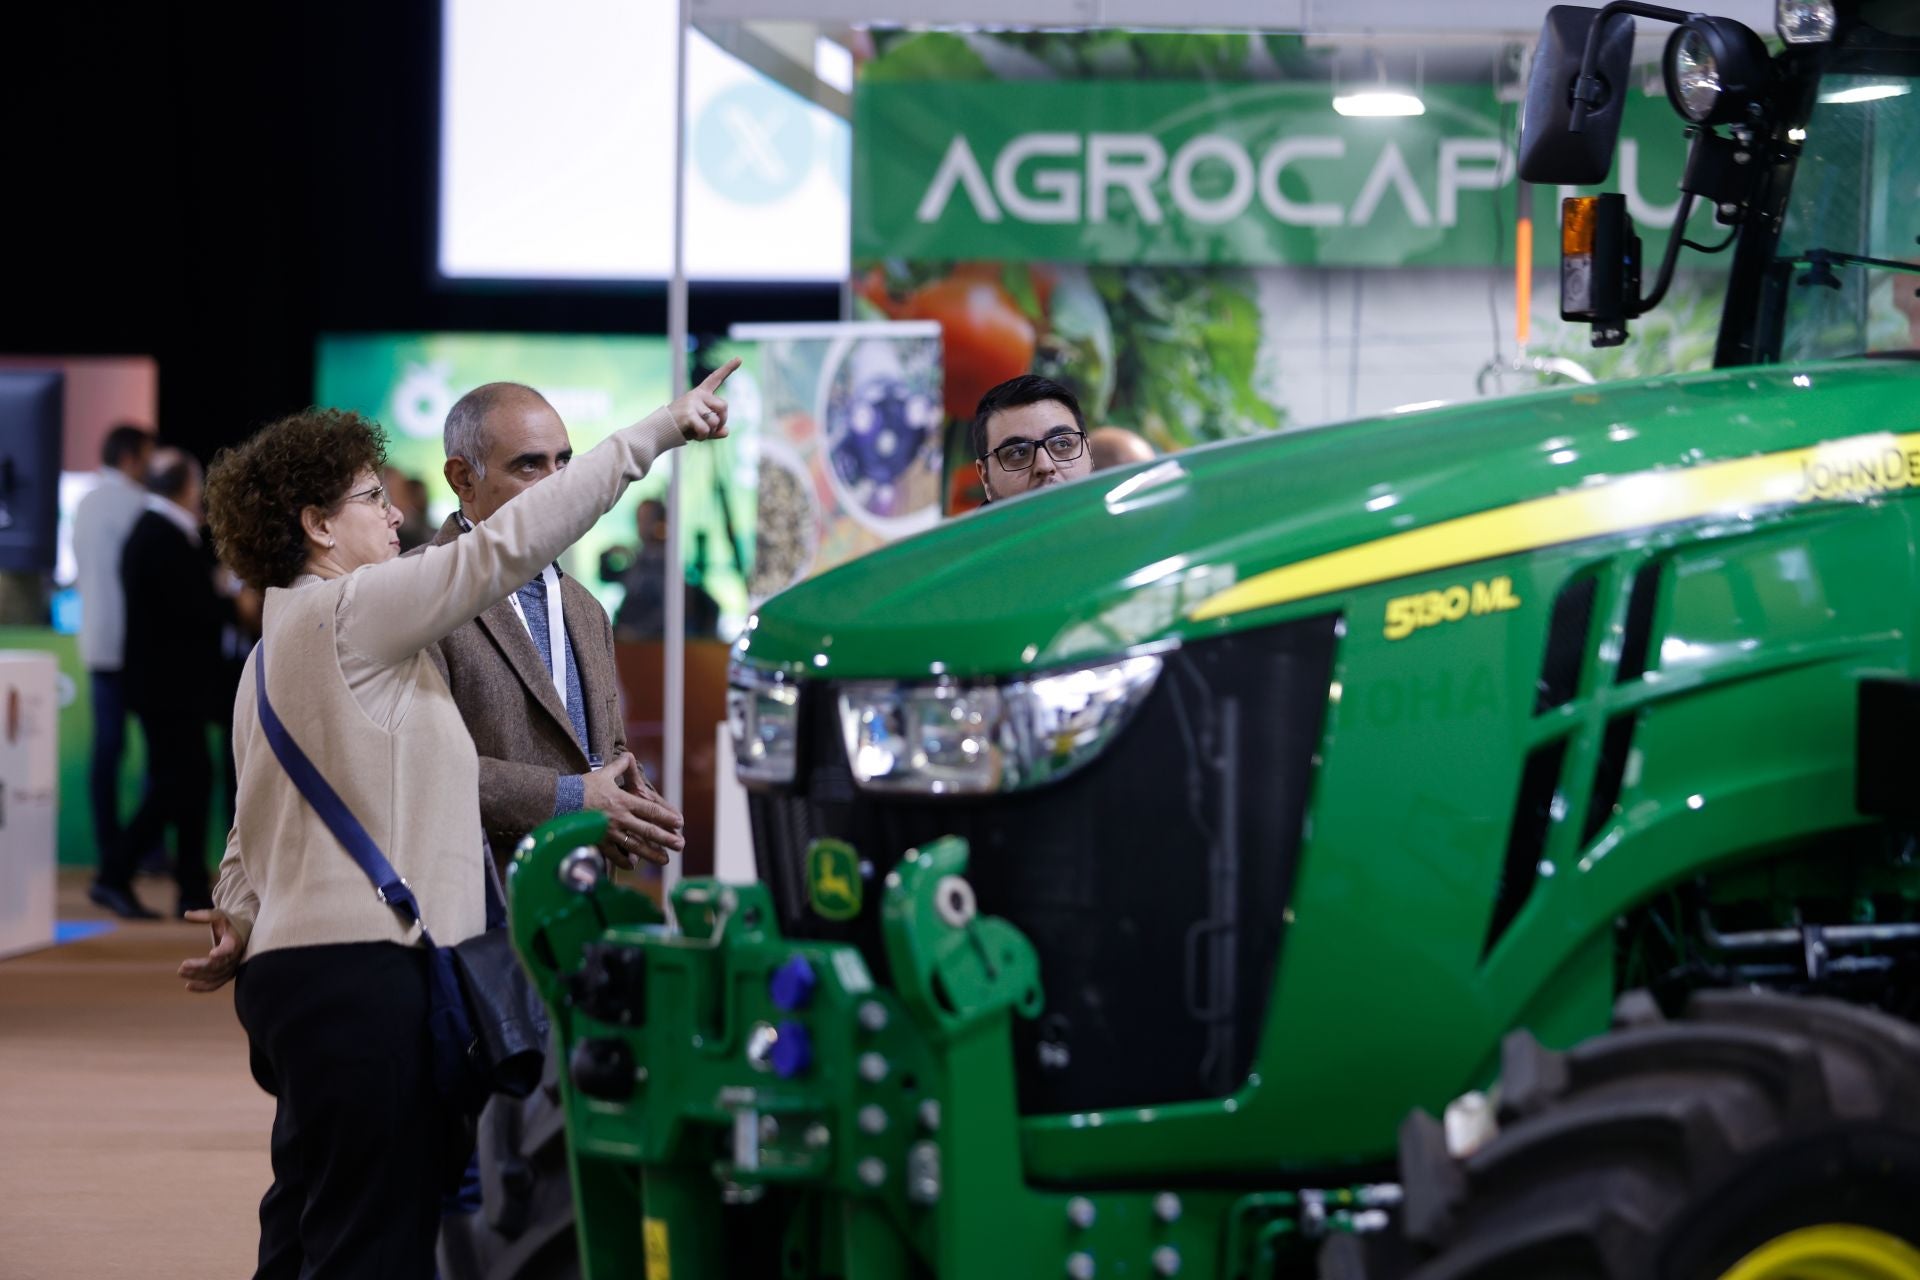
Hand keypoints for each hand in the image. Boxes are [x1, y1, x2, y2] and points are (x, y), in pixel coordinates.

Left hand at [178, 910, 243, 992]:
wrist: (243, 931)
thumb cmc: (229, 922)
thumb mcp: (219, 915)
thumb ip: (204, 915)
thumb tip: (187, 914)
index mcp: (234, 941)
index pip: (229, 949)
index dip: (222, 952)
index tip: (211, 954)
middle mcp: (235, 956)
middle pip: (217, 965)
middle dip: (199, 967)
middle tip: (182, 967)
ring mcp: (232, 967)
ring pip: (215, 976)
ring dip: (198, 976)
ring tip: (181, 972)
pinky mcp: (228, 974)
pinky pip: (216, 984)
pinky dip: (203, 987)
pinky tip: (188, 987)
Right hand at [580, 751, 684, 867]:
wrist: (560, 801)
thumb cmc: (582, 787)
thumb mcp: (603, 774)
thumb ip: (619, 767)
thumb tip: (628, 755)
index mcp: (623, 801)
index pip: (650, 810)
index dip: (666, 817)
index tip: (679, 822)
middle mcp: (619, 818)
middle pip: (647, 830)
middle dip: (666, 838)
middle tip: (680, 844)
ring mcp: (610, 832)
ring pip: (635, 846)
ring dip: (652, 854)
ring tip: (665, 860)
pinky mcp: (599, 843)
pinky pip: (614, 856)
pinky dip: (625, 861)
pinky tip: (634, 865)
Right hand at [668, 358, 740, 441]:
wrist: (661, 429)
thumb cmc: (683, 427)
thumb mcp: (702, 427)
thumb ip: (715, 429)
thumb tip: (725, 431)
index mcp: (701, 393)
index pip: (716, 378)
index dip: (728, 368)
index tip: (739, 359)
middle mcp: (697, 394)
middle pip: (724, 406)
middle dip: (722, 421)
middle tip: (711, 428)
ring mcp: (692, 402)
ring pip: (715, 421)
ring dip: (710, 431)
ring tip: (697, 431)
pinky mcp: (688, 413)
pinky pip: (705, 429)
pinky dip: (703, 437)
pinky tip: (694, 435)